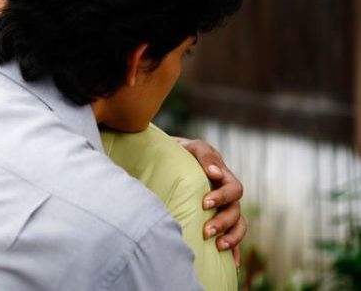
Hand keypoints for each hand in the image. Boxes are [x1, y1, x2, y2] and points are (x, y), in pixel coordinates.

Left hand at [173, 137, 246, 265]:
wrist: (173, 159)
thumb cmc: (182, 153)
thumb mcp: (192, 148)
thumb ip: (204, 156)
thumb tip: (214, 173)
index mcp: (224, 177)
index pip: (234, 189)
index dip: (222, 197)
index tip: (205, 204)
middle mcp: (227, 195)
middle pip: (235, 211)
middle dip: (223, 222)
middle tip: (207, 231)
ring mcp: (224, 208)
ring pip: (238, 225)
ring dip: (231, 238)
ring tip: (218, 247)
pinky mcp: (219, 220)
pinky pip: (233, 237)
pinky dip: (234, 251)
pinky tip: (232, 265)